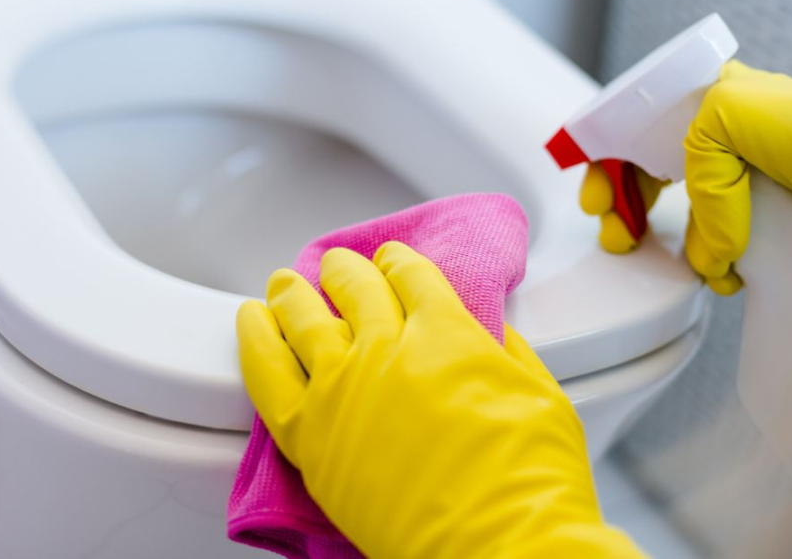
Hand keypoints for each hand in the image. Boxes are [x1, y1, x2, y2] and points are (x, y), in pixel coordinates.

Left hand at [237, 242, 643, 557]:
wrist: (499, 545)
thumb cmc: (531, 480)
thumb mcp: (541, 394)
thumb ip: (505, 353)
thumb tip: (487, 336)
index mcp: (445, 332)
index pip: (412, 277)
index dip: (399, 263)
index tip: (391, 261)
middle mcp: (386, 349)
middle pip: (354, 289)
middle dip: (345, 272)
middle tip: (337, 266)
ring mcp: (342, 389)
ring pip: (303, 320)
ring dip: (292, 294)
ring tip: (283, 283)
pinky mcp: (310, 435)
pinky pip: (267, 374)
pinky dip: (254, 340)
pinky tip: (250, 321)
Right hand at [580, 61, 791, 294]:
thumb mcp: (728, 114)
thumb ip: (691, 159)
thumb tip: (706, 237)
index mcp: (714, 104)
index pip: (639, 130)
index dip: (608, 163)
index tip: (596, 196)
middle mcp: (729, 142)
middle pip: (651, 174)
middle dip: (624, 205)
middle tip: (617, 232)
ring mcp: (748, 184)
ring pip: (685, 216)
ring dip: (669, 242)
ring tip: (668, 254)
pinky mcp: (772, 223)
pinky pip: (721, 246)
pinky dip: (711, 264)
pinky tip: (716, 270)